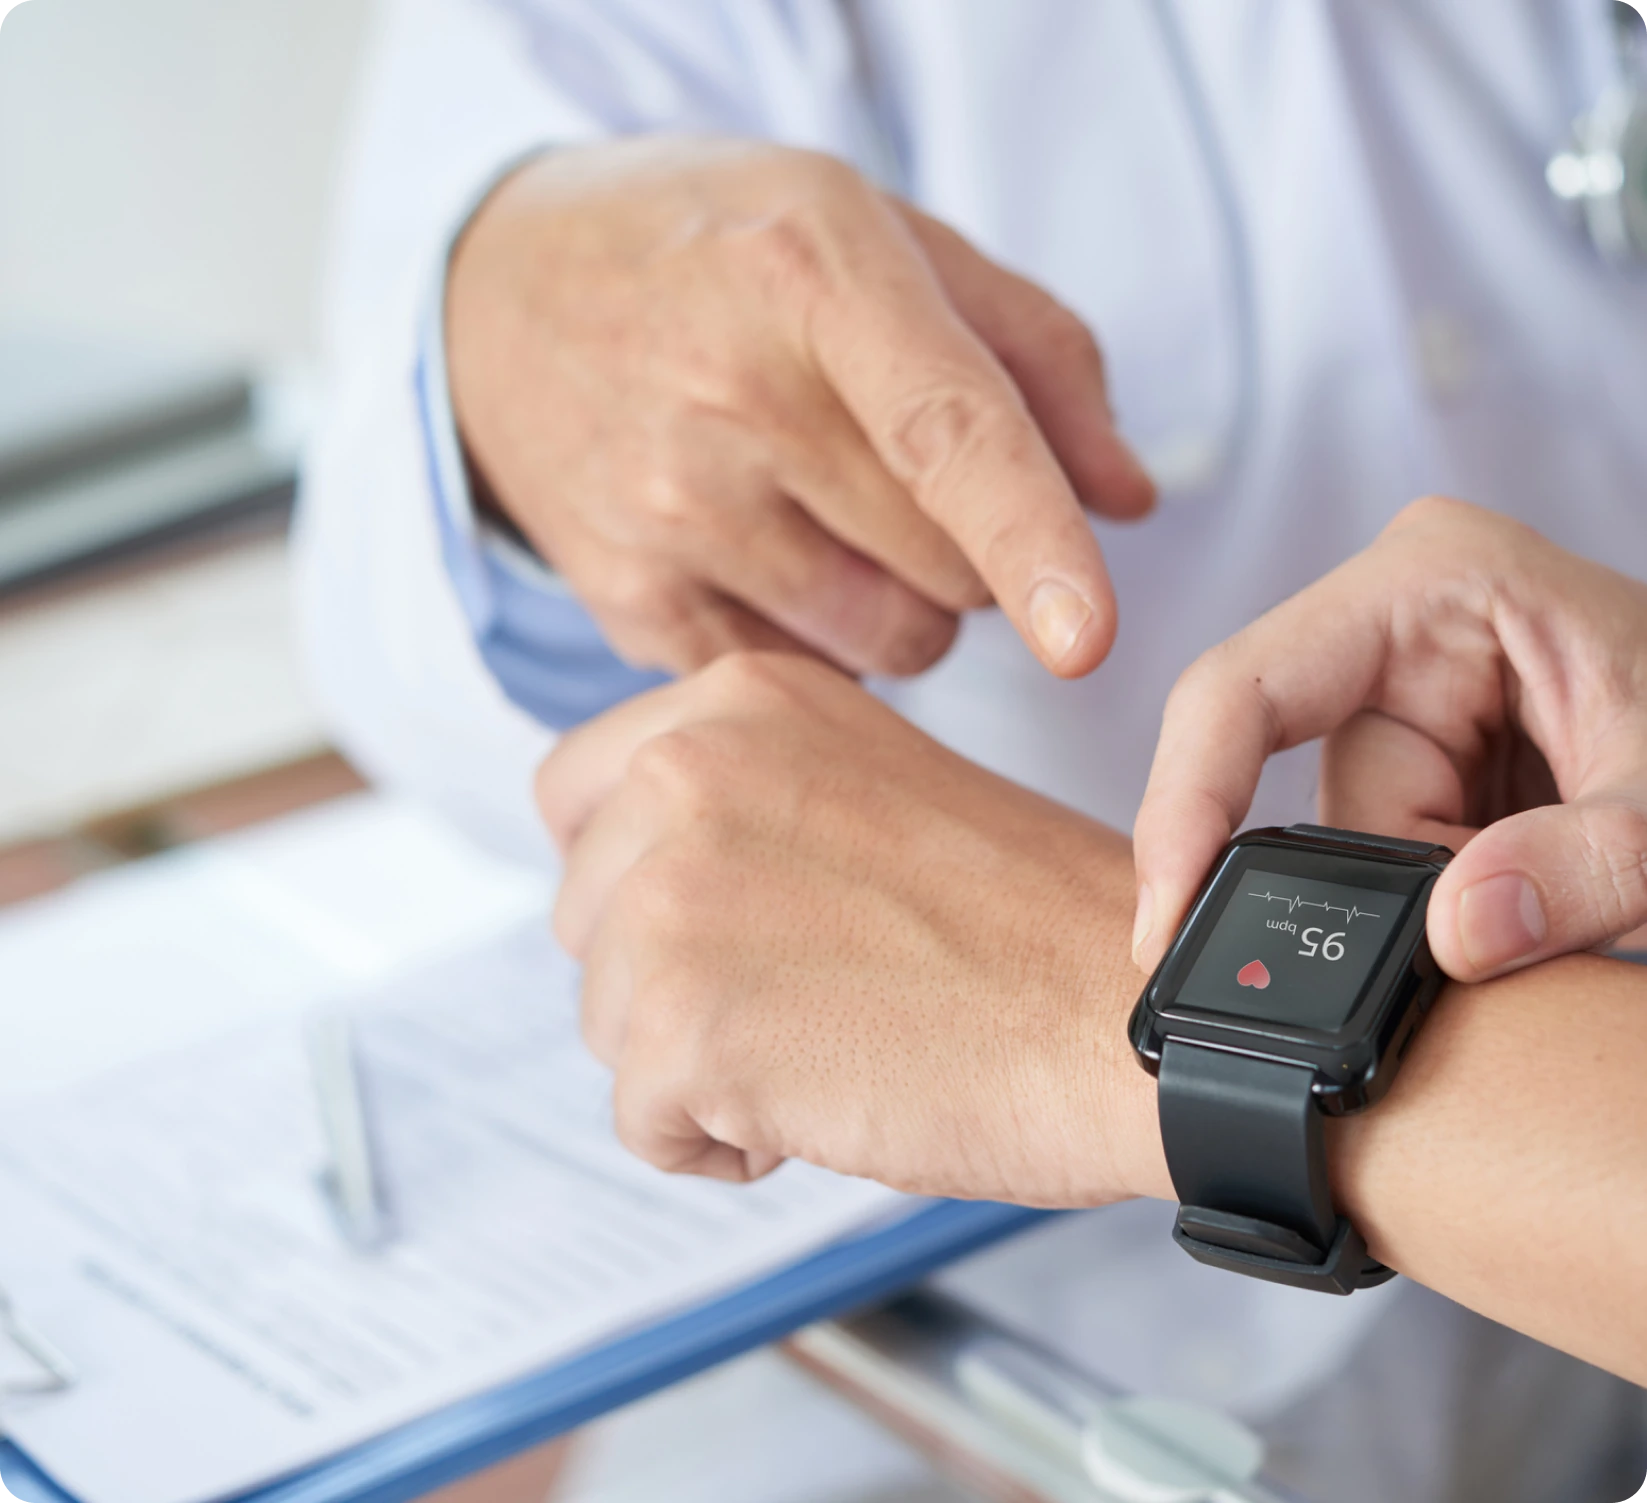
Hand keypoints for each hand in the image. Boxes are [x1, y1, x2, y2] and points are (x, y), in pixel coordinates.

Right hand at [448, 136, 1153, 680]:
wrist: (504, 293)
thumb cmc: (721, 252)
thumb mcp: (882, 234)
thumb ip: (1033, 352)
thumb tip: (1130, 500)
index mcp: (810, 274)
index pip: (947, 431)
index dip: (1032, 539)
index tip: (1089, 641)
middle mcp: (726, 399)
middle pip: (949, 566)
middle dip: (976, 547)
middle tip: (909, 476)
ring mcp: (665, 512)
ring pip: (894, 640)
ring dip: (910, 601)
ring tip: (838, 514)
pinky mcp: (629, 601)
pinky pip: (805, 676)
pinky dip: (828, 638)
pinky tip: (772, 554)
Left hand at [535, 652, 1164, 1204]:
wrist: (1129, 1016)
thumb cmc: (1033, 924)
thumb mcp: (866, 783)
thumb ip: (744, 796)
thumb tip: (638, 860)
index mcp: (740, 702)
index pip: (577, 793)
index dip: (630, 875)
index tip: (701, 917)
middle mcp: (688, 773)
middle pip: (585, 914)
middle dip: (670, 972)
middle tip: (807, 987)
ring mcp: (675, 894)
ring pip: (609, 1022)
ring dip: (702, 1058)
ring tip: (834, 1039)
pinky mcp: (683, 1022)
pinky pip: (645, 1121)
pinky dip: (723, 1141)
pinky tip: (826, 1101)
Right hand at [1132, 497, 1646, 981]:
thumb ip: (1585, 863)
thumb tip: (1458, 934)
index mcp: (1429, 583)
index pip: (1243, 690)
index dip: (1184, 803)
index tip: (1164, 922)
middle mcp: (1386, 637)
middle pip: (1295, 799)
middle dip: (1384, 892)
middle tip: (1490, 940)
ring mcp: (1396, 705)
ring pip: (1339, 854)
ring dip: (1431, 911)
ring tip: (1556, 904)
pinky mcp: (1413, 766)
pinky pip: (1378, 866)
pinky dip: (1439, 912)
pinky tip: (1512, 905)